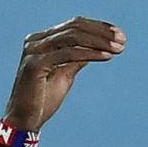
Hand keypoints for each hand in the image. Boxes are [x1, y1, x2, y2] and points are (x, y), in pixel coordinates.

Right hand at [2, 17, 125, 131]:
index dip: (98, 27)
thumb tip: (95, 48)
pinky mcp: (36, 64)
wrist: (25, 121)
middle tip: (122, 39)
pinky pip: (68, 54)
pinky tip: (106, 56)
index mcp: (42, 40)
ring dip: (98, 41)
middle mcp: (36, 41)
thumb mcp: (64, 75)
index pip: (74, 25)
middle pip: (74, 27)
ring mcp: (34, 50)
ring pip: (73, 37)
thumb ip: (76, 60)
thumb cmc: (43, 99)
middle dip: (101, 32)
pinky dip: (89, 54)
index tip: (119, 34)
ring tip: (118, 48)